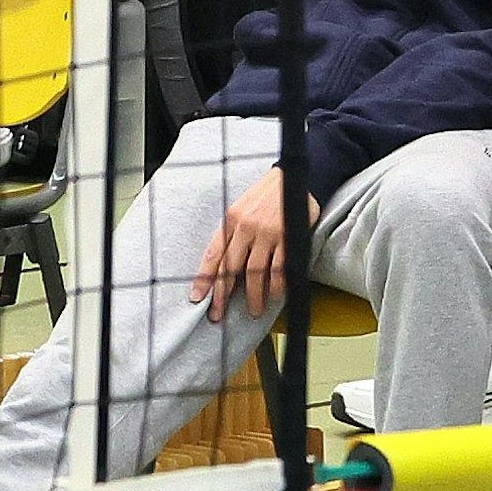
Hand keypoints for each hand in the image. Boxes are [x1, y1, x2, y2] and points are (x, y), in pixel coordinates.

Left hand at [190, 167, 318, 321]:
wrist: (294, 177)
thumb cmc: (265, 195)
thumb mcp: (241, 208)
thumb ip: (232, 233)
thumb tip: (223, 265)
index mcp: (231, 219)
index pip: (214, 254)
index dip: (204, 278)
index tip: (197, 297)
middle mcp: (247, 227)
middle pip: (231, 268)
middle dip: (224, 294)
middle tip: (219, 314)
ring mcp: (268, 233)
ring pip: (255, 272)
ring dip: (253, 295)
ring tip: (253, 309)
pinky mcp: (288, 237)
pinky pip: (280, 267)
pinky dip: (277, 285)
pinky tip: (275, 295)